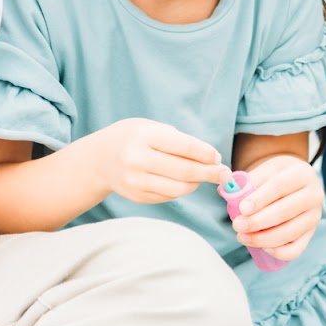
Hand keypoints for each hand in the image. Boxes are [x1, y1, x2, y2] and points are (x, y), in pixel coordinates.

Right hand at [88, 118, 227, 203]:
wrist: (100, 158)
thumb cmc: (134, 138)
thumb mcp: (152, 128)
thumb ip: (180, 142)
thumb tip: (212, 159)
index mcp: (143, 136)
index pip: (184, 147)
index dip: (206, 154)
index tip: (218, 157)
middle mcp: (137, 159)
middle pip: (184, 171)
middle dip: (209, 173)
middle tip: (225, 173)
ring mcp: (135, 181)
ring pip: (179, 188)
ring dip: (197, 183)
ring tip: (203, 175)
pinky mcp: (137, 196)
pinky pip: (169, 196)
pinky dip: (182, 190)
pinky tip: (185, 182)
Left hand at [229, 155, 323, 261]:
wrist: (296, 180)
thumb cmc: (277, 175)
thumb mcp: (265, 170)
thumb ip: (246, 181)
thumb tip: (224, 191)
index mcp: (302, 174)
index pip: (279, 187)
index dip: (260, 199)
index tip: (242, 209)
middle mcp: (313, 195)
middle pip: (285, 212)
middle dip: (258, 222)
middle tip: (237, 225)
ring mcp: (314, 217)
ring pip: (289, 233)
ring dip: (263, 239)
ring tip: (242, 236)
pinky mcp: (311, 234)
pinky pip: (295, 249)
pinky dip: (278, 252)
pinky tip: (262, 247)